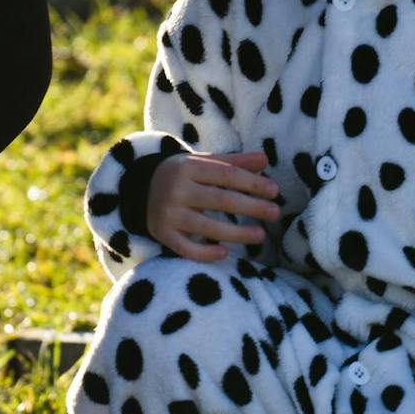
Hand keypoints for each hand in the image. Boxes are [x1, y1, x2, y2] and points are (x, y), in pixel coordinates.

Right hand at [145, 148, 281, 261]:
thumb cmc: (183, 175)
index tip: (274, 190)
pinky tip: (225, 253)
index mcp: (188, 166)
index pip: (225, 174)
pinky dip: (204, 252)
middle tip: (275, 212)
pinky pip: (185, 247)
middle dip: (250, 206)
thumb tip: (265, 160)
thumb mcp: (203, 163)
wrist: (139, 188)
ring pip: (206, 226)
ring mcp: (168, 213)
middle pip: (219, 199)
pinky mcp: (162, 234)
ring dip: (236, 233)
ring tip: (261, 235)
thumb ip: (233, 162)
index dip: (251, 182)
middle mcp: (176, 189)